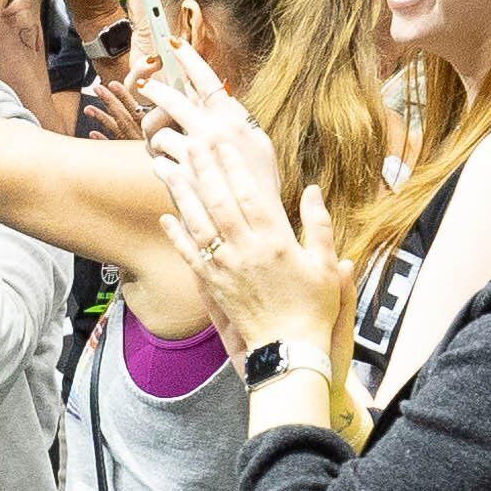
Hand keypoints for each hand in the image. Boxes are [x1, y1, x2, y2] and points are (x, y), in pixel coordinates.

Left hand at [145, 62, 350, 357]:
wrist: (289, 350)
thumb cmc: (312, 307)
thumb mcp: (325, 264)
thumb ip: (318, 225)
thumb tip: (313, 189)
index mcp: (276, 242)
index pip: (251, 195)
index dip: (235, 167)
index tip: (224, 142)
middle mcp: (246, 251)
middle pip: (220, 202)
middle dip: (204, 169)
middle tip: (190, 141)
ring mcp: (225, 268)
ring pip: (198, 224)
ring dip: (182, 195)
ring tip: (168, 168)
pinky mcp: (212, 286)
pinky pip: (190, 256)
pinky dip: (176, 235)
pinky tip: (165, 216)